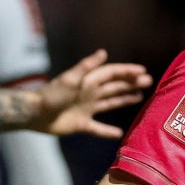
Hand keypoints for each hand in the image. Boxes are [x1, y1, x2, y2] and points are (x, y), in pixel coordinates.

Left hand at [37, 49, 151, 137]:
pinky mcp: (81, 123)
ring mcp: (86, 108)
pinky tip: (119, 133)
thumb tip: (103, 52)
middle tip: (148, 82)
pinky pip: (98, 127)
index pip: (111, 74)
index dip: (127, 72)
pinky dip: (108, 131)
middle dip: (130, 84)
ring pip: (110, 103)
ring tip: (140, 97)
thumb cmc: (52, 94)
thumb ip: (86, 66)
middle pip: (114, 87)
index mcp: (88, 81)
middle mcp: (90, 93)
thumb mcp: (70, 78)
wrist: (36, 114)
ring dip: (124, 99)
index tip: (143, 71)